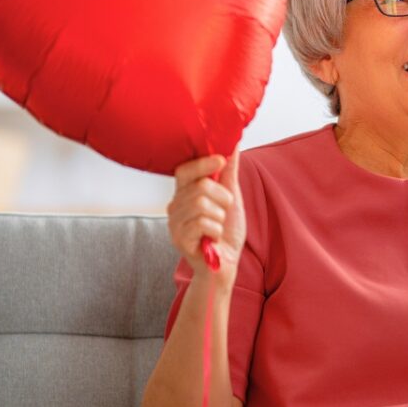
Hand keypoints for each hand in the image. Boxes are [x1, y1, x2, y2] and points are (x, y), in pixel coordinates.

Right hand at [166, 151, 245, 282]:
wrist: (227, 263)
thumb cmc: (227, 231)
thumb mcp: (231, 197)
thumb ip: (229, 171)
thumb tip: (232, 142)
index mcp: (185, 193)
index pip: (185, 169)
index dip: (203, 163)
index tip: (221, 159)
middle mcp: (175, 205)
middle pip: (199, 186)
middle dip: (222, 197)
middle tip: (225, 210)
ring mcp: (174, 223)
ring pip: (201, 204)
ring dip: (219, 215)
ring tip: (218, 226)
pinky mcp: (178, 239)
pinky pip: (201, 223)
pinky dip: (216, 229)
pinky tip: (213, 238)